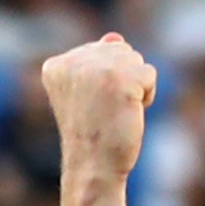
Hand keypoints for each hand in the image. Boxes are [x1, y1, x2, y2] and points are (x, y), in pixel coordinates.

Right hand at [40, 34, 158, 179]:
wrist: (94, 168)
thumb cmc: (93, 135)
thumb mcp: (88, 94)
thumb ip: (97, 63)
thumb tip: (115, 37)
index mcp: (55, 66)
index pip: (99, 51)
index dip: (106, 80)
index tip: (92, 107)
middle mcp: (73, 62)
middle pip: (119, 51)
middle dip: (123, 79)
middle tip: (107, 111)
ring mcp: (96, 68)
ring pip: (135, 60)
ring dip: (135, 87)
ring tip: (117, 112)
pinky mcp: (121, 79)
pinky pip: (149, 73)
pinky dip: (146, 95)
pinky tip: (130, 113)